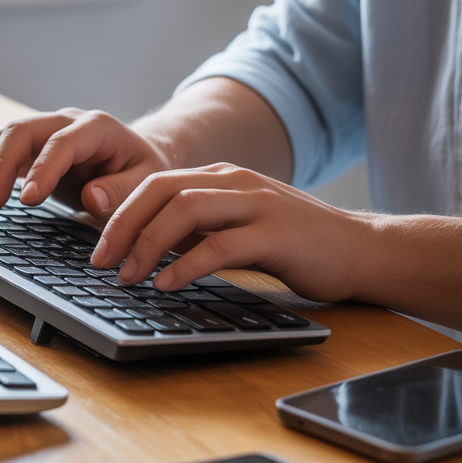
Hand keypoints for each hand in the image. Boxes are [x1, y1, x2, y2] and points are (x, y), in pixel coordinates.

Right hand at [0, 109, 171, 216]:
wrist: (135, 156)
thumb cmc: (141, 170)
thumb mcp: (146, 181)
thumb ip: (122, 190)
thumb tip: (91, 198)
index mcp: (97, 127)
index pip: (62, 143)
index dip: (43, 170)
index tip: (28, 200)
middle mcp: (66, 122)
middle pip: (22, 131)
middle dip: (1, 166)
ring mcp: (45, 130)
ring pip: (4, 136)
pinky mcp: (31, 146)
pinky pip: (0, 148)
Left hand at [91, 163, 370, 301]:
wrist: (364, 250)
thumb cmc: (295, 244)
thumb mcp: (235, 229)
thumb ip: (195, 231)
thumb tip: (142, 248)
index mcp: (220, 178)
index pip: (154, 185)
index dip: (119, 214)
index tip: (97, 248)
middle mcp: (235, 182)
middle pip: (161, 191)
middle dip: (123, 227)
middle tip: (101, 263)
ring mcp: (257, 204)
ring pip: (185, 211)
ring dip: (148, 245)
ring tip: (128, 277)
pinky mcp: (277, 233)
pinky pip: (220, 244)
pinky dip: (187, 264)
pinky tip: (167, 284)